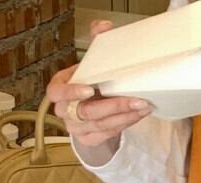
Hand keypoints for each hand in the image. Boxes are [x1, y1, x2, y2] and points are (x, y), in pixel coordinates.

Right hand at [46, 20, 151, 157]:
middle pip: (87, 112)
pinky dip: (125, 123)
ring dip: (125, 116)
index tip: (90, 89)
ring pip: (102, 125)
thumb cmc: (87, 83)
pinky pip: (109, 133)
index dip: (72, 92)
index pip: (57, 93)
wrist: (89, 110)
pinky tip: (137, 115)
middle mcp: (65, 111)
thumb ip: (95, 44)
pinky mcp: (89, 139)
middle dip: (114, 106)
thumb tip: (104, 27)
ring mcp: (76, 128)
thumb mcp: (88, 65)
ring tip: (143, 106)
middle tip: (136, 100)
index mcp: (58, 90)